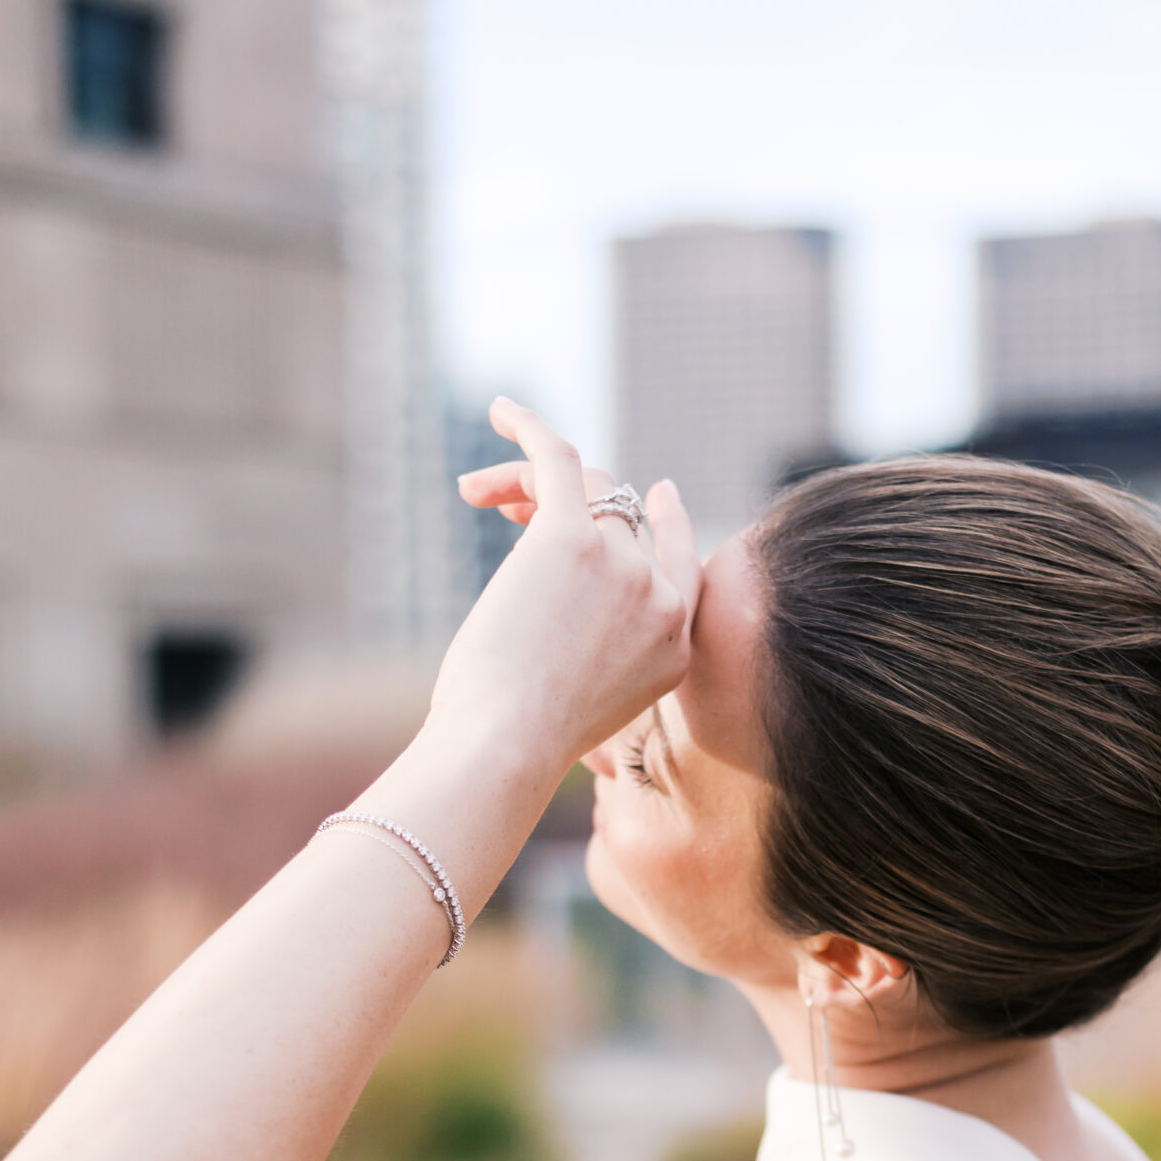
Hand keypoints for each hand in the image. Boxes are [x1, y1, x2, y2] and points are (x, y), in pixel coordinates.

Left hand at [438, 399, 694, 771]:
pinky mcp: (571, 536)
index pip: (683, 563)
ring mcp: (622, 563)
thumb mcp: (586, 717)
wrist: (505, 749)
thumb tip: (589, 711)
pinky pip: (557, 455)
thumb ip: (602, 680)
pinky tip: (500, 411)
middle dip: (570, 507)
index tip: (659, 493)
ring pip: (587, 485)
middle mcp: (659, 597)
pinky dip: (527, 427)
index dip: (668, 523)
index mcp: (676, 646)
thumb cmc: (522, 749)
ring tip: (477, 492)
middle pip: (624, 517)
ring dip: (531, 481)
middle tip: (512, 511)